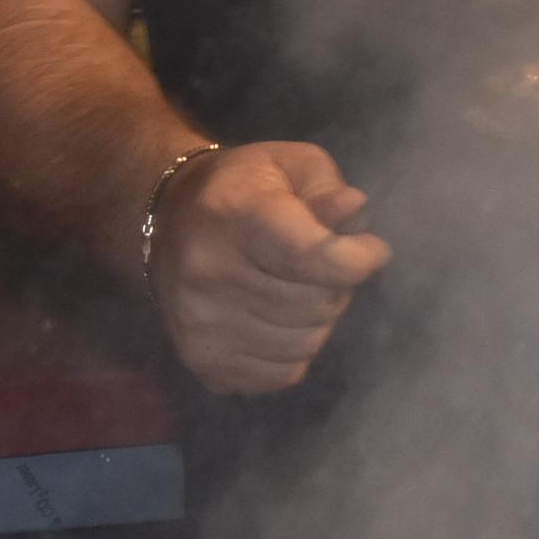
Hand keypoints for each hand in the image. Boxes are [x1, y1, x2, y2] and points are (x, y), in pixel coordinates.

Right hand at [152, 140, 390, 392]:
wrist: (167, 220)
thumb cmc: (244, 188)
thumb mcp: (289, 165)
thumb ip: (327, 189)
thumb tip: (355, 212)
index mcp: (233, 217)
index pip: (311, 257)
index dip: (357, 259)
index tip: (371, 250)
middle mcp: (208, 274)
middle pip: (317, 304)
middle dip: (335, 286)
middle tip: (321, 265)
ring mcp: (201, 325)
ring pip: (307, 343)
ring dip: (317, 320)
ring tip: (295, 289)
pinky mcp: (203, 363)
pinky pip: (285, 373)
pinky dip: (295, 349)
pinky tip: (274, 318)